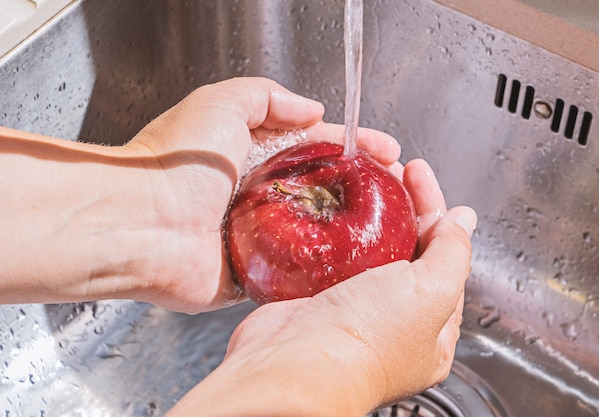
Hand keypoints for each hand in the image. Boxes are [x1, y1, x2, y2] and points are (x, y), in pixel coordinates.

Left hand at [122, 77, 402, 312]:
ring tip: (389, 227)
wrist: (140, 225)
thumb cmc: (172, 163)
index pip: (317, 144)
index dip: (355, 145)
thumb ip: (268, 97)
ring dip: (350, 228)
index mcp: (251, 153)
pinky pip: (296, 268)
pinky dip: (324, 265)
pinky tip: (356, 263)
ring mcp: (258, 234)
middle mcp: (257, 193)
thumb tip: (309, 108)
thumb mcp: (222, 102)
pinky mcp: (254, 272)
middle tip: (399, 191)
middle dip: (363, 188)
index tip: (388, 150)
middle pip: (322, 188)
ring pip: (315, 229)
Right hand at [165, 159, 476, 415]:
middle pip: (408, 249)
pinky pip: (332, 258)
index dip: (437, 214)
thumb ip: (453, 254)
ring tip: (366, 178)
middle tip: (397, 169)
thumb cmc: (367, 340)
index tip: (422, 178)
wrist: (294, 361)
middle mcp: (394, 321)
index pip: (445, 258)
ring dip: (369, 214)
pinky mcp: (317, 299)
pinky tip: (334, 208)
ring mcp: (354, 309)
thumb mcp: (432, 292)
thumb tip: (463, 222)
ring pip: (369, 249)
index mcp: (432, 329)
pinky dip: (335, 232)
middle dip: (405, 206)